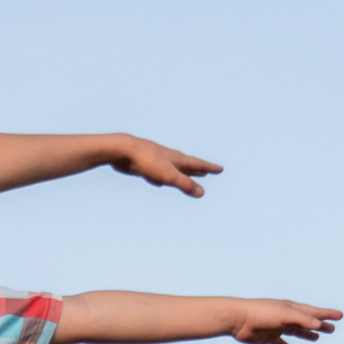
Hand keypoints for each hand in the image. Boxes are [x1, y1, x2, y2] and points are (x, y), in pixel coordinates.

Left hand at [107, 136, 221, 197]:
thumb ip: (185, 184)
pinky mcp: (144, 165)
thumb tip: (202, 193)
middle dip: (197, 170)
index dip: (209, 168)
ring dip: (181, 172)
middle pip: (187, 165)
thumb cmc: (147, 161)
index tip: (220, 169)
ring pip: (173, 168)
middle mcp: (168, 158)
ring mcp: (156, 160)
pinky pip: (157, 173)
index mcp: (177, 159)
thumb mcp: (168, 176)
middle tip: (207, 172)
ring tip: (186, 175)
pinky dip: (162, 177)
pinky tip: (157, 182)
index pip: (198, 164)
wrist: (122, 150)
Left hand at [230, 301, 341, 343]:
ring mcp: (277, 327)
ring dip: (307, 334)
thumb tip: (318, 325)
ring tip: (317, 338)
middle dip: (320, 325)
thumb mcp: (284, 314)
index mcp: (292, 309)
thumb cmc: (261, 313)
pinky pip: (280, 343)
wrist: (238, 319)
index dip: (327, 314)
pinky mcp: (268, 338)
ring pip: (296, 332)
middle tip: (332, 329)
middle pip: (307, 322)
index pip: (314, 312)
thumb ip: (301, 319)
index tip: (340, 316)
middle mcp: (286, 317)